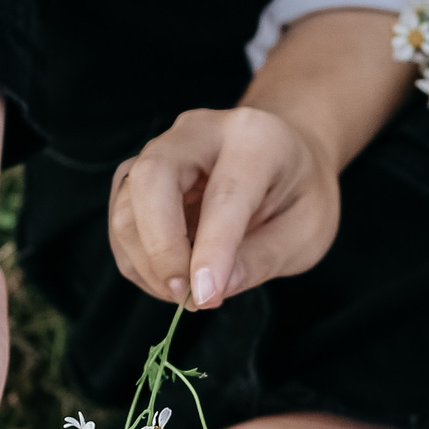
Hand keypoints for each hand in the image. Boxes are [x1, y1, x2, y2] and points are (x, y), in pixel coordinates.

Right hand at [109, 105, 341, 309]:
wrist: (285, 155)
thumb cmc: (299, 193)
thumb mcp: (306, 232)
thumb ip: (261, 259)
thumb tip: (210, 290)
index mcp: (256, 138)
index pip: (226, 193)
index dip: (212, 249)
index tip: (205, 297)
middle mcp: (200, 130)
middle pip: (153, 178)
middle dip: (160, 247)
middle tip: (186, 297)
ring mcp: (162, 148)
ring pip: (127, 202)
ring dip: (147, 262)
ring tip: (187, 295)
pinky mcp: (138, 173)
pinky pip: (122, 220)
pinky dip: (138, 261)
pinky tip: (172, 279)